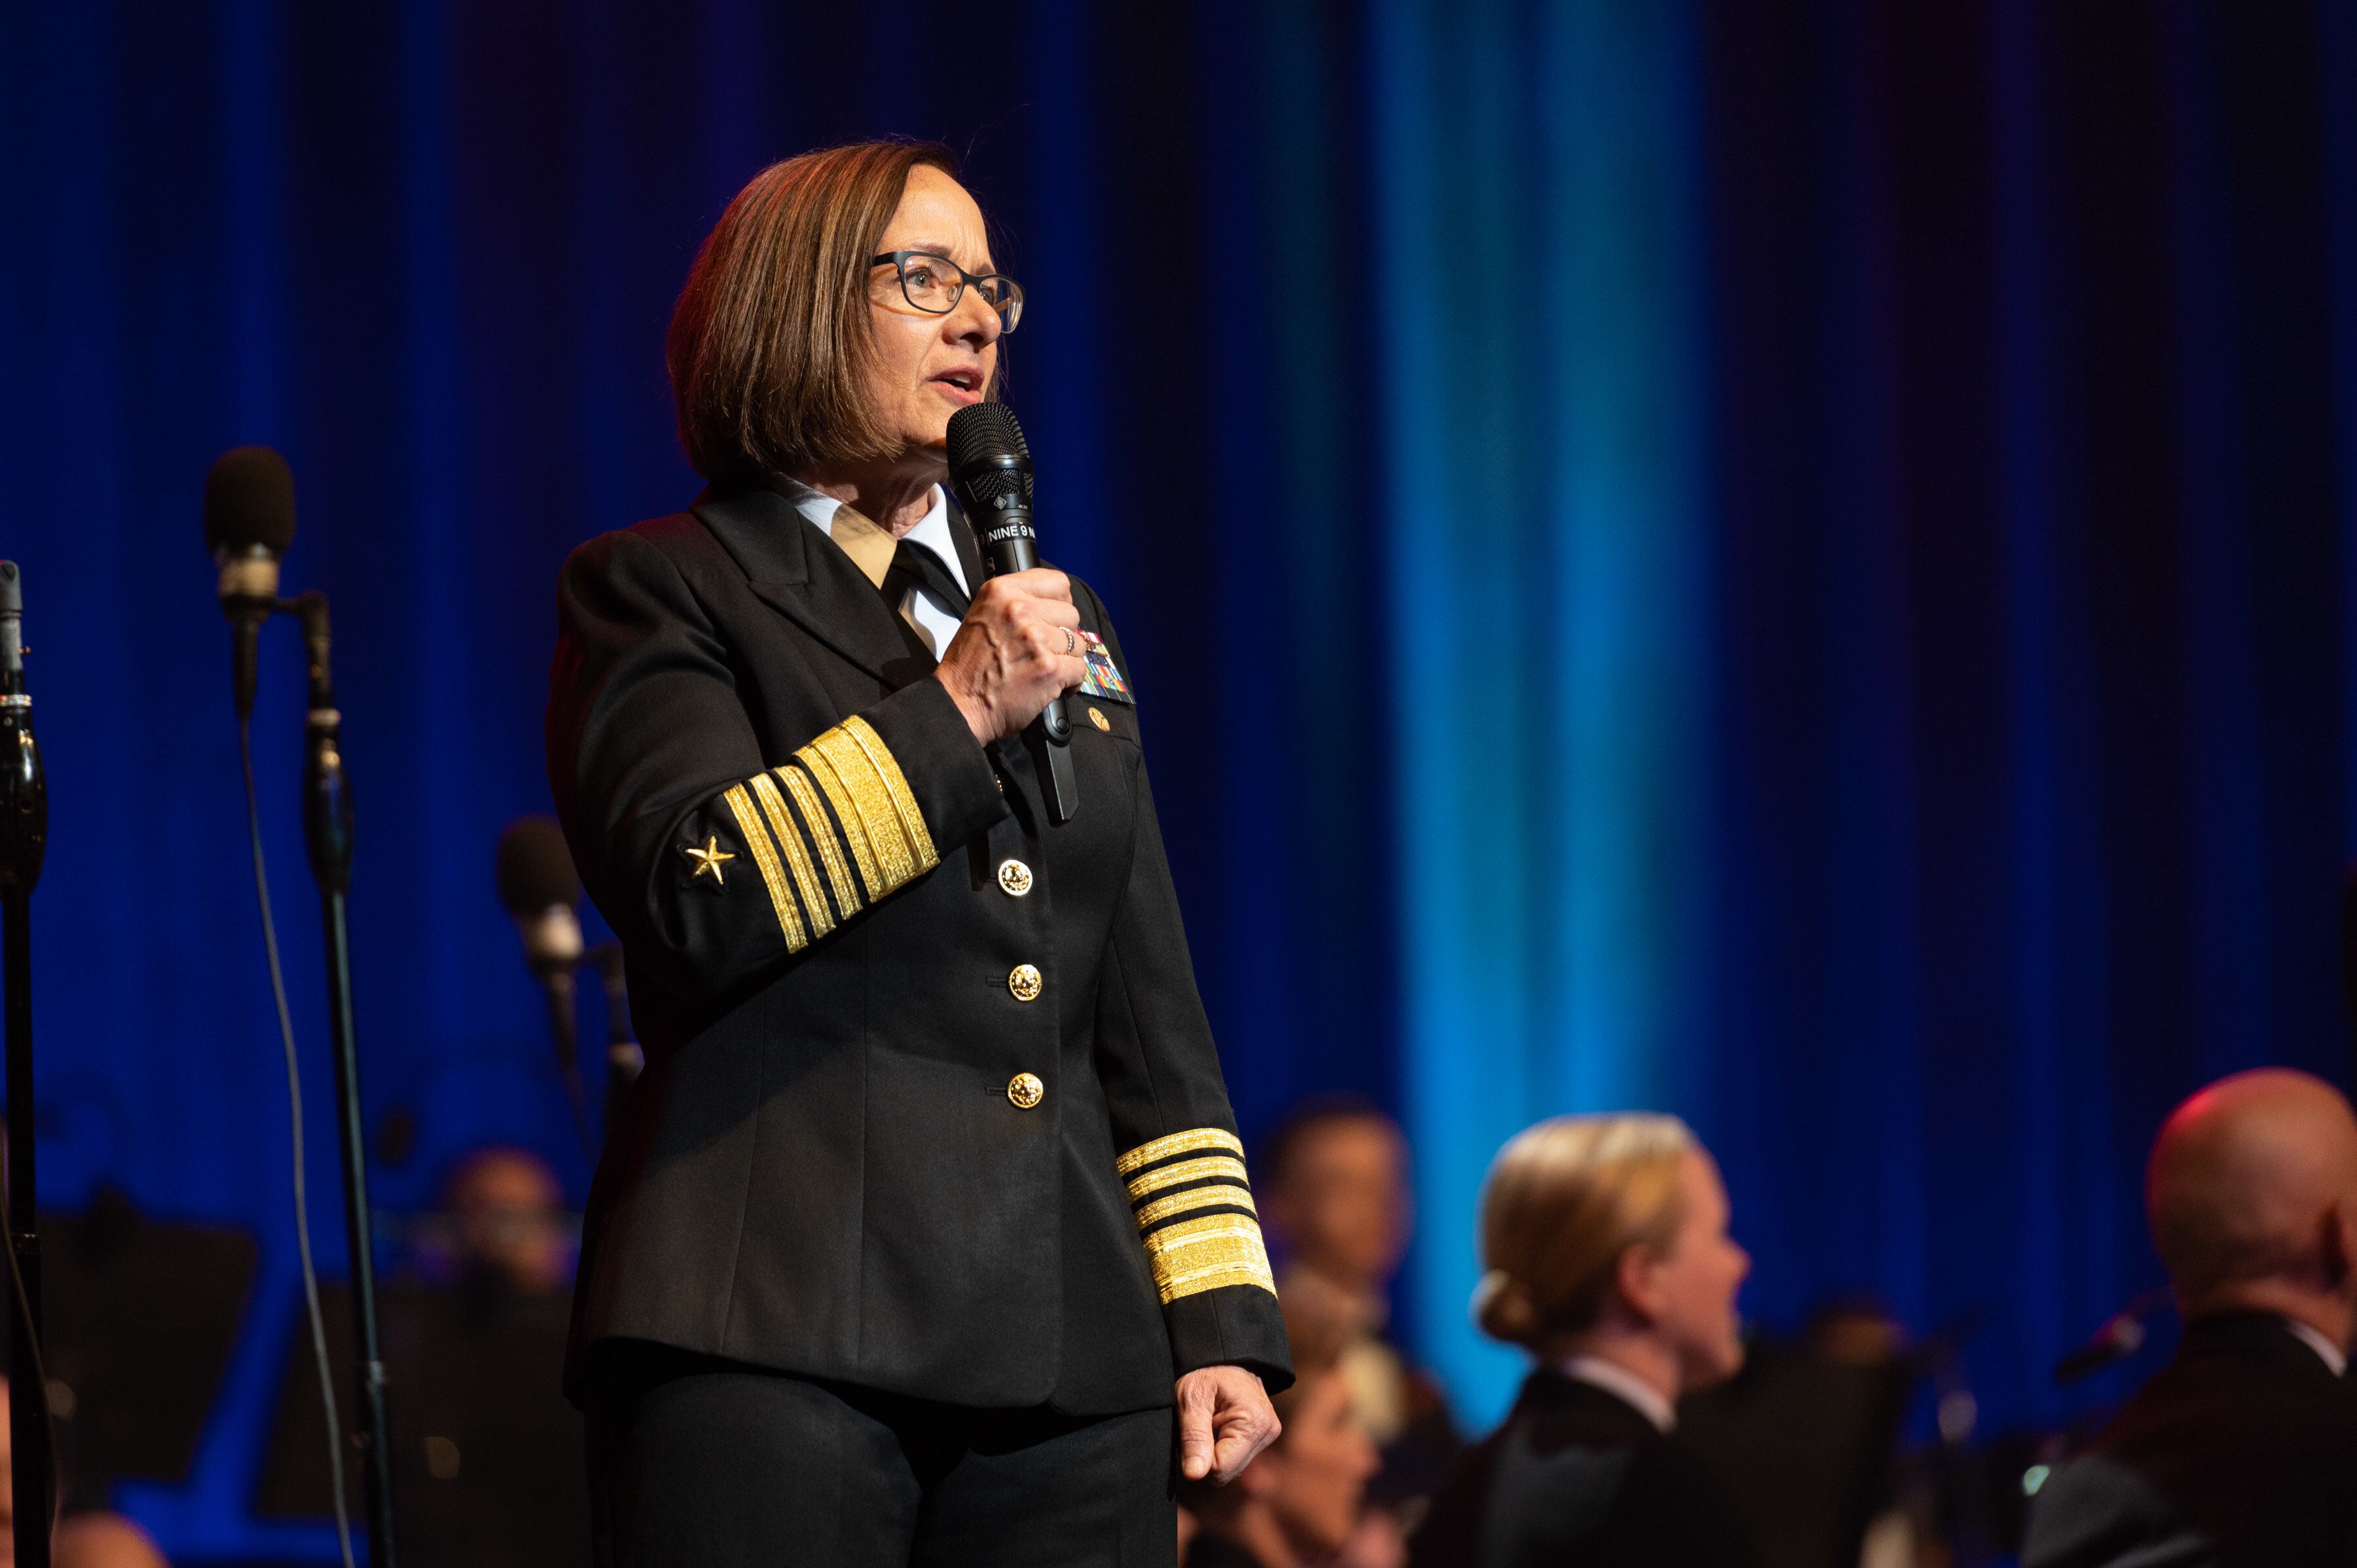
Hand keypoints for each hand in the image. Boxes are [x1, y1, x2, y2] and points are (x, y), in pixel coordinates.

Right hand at [931, 569, 1087, 743]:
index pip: (1057, 582)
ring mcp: (1036, 638)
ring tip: (1044, 668)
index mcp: (1002, 591)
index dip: (1059, 603)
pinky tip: (1053, 684)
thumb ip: (1016, 602)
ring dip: (1066, 659)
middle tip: (1044, 649)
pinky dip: (1071, 682)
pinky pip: (1080, 669)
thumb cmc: (969, 666)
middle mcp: (1019, 610)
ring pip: (1078, 643)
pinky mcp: (1049, 667)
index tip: (1053, 617)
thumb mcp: (983, 614)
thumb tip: (1052, 604)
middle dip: (1062, 634)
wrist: (959, 703)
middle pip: (1071, 614)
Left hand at [1175, 1364, 1278, 1483]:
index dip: (1199, 1457)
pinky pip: (1237, 1457)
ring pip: (1232, 1467)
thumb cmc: (1204, 1369)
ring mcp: (1268, 1433)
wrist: (1222, 1351)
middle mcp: (1268, 1431)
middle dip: (1207, 1454)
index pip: (1221, 1470)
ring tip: (1209, 1420)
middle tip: (1201, 1422)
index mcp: (1255, 1422)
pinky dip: (1222, 1446)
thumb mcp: (1191, 1399)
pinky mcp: (1263, 1434)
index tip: (1193, 1430)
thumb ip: (1193, 1438)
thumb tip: (1194, 1475)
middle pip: (1228, 1472)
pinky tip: (1218, 1424)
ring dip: (1214, 1450)